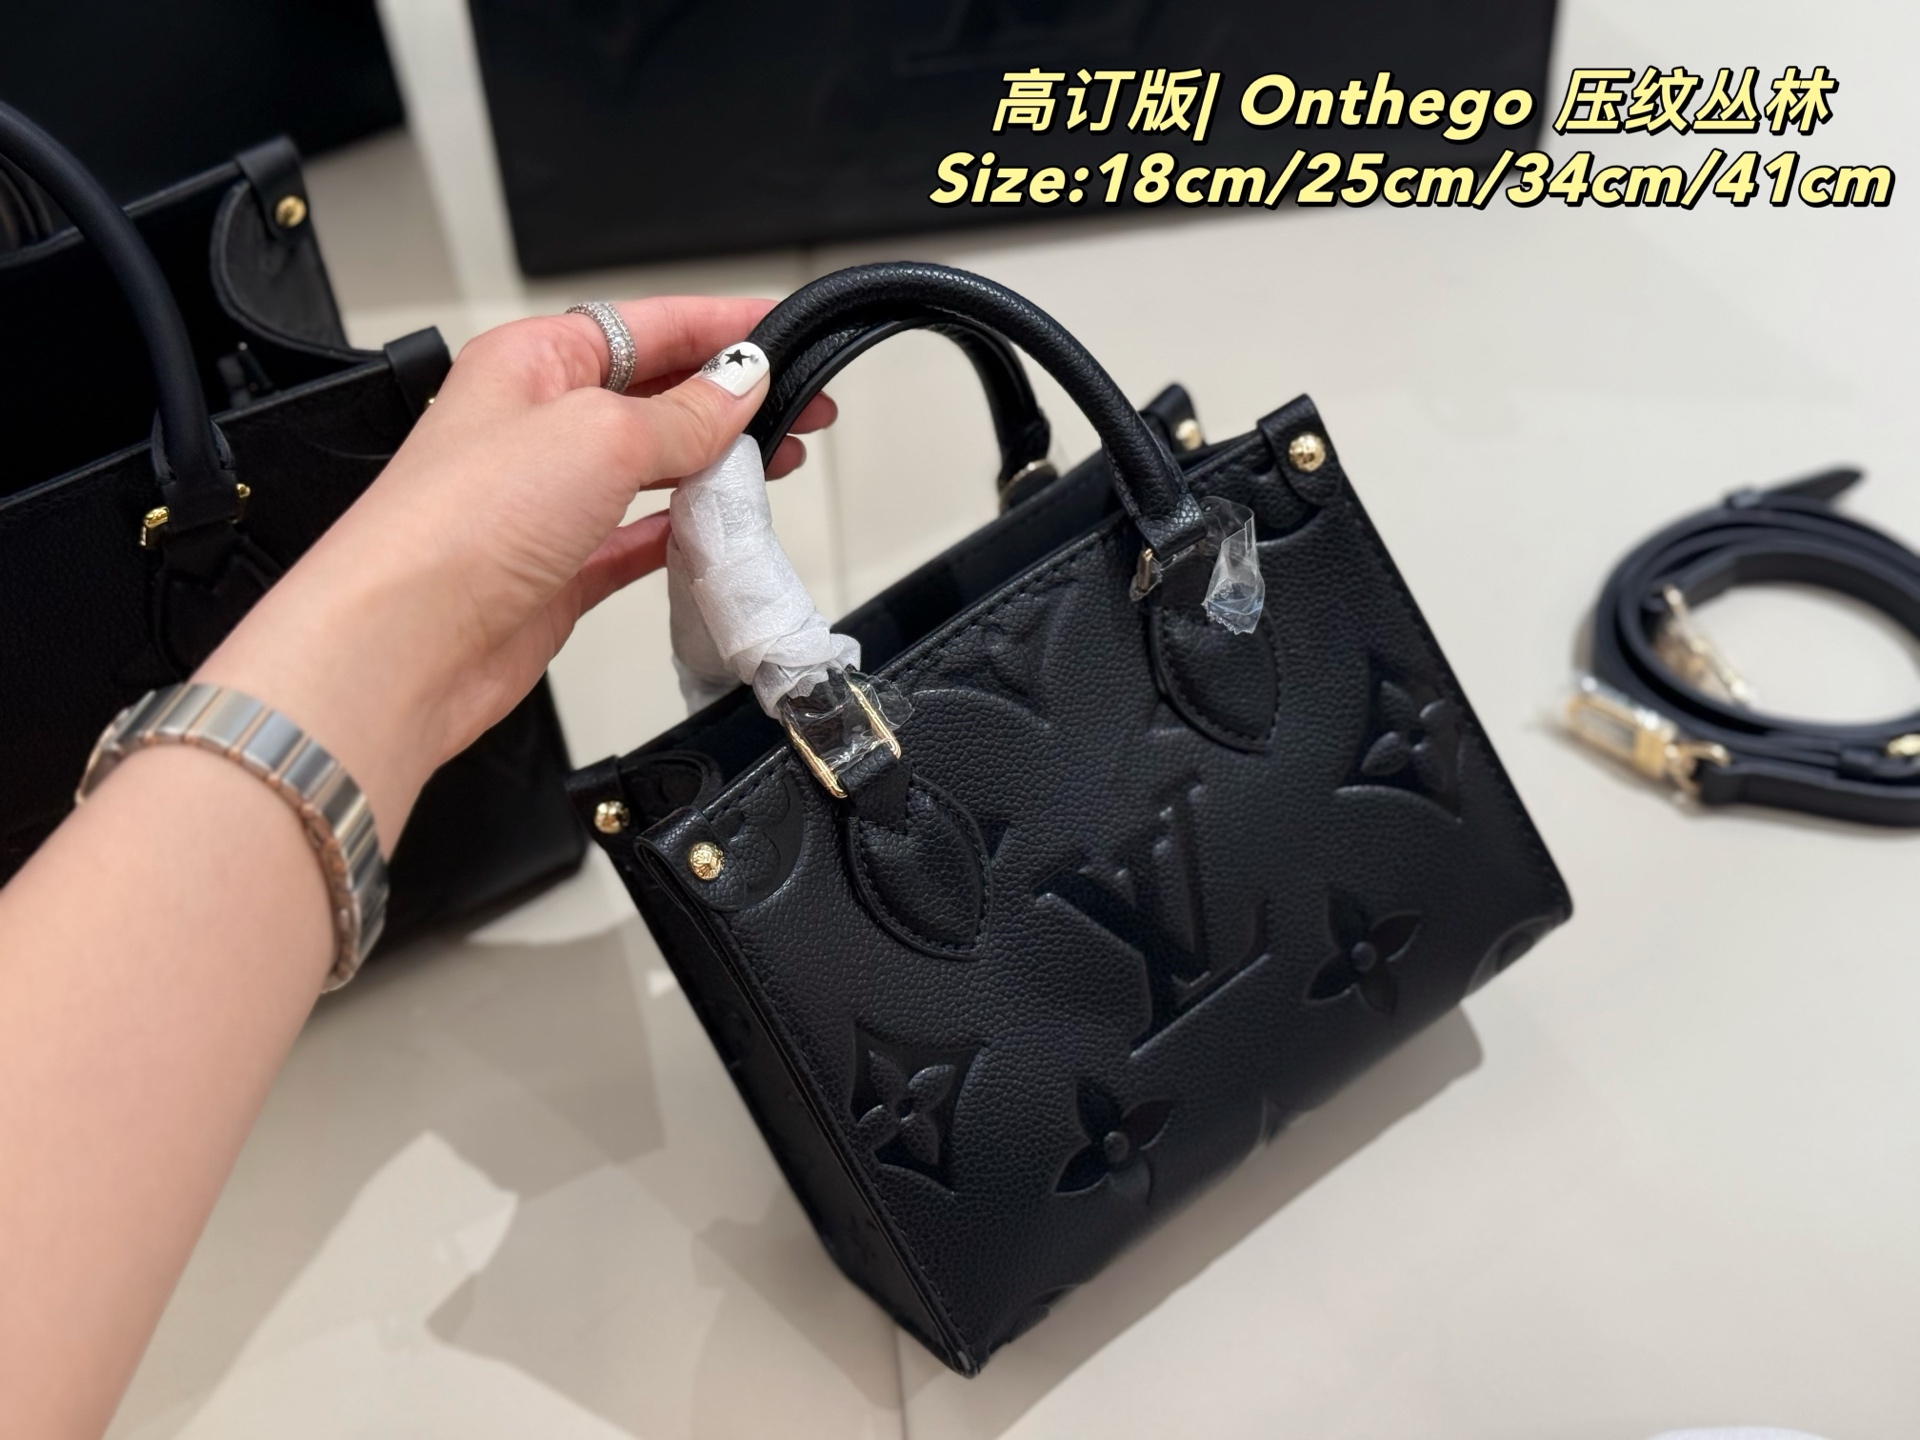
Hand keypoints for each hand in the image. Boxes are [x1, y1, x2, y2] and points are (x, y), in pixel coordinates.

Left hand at [196, 296, 830, 843]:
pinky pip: (637, 539)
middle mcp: (536, 424)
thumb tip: (740, 384)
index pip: (647, 325)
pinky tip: (720, 529)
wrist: (403, 643)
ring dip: (716, 464)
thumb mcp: (598, 435)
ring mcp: (547, 501)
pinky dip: (682, 532)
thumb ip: (682, 413)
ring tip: (781, 460)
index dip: (722, 326)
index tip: (786, 332)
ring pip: (653, 466)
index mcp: (531, 361)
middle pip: (655, 394)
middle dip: (731, 398)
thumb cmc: (459, 524)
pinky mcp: (558, 570)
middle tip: (805, 406)